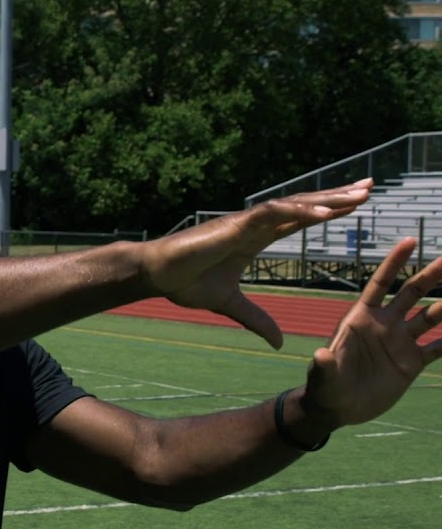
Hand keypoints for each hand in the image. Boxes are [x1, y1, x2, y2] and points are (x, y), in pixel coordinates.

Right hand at [141, 178, 371, 347]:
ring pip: (295, 204)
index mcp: (255, 239)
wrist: (157, 274)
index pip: (299, 219)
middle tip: (371, 186)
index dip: (327, 210)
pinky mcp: (235, 225)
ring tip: (360, 194)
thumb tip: (277, 342)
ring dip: (329, 199)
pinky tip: (325, 211)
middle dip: (338, 196)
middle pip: (305, 206)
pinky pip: (273, 214)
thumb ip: (256, 319)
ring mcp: (246, 222)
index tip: (356, 205)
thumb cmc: (186, 282)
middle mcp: (255, 225)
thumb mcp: (230, 305)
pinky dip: (300, 211)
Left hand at [301, 238, 441, 425]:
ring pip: (432, 316)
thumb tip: (321, 356)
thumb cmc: (325, 387)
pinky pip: (438, 347)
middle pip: (413, 293)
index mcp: (361, 318)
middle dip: (433, 274)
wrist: (337, 407)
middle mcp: (384, 325)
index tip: (410, 241)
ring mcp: (400, 342)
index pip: (381, 283)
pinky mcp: (411, 363)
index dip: (394, 263)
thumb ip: (324, 365)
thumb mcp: (323, 376)